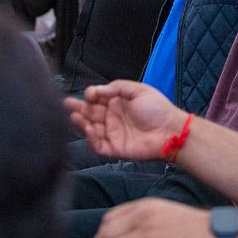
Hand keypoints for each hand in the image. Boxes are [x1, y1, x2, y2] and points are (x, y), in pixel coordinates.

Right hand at [63, 80, 185, 160]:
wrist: (170, 130)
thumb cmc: (157, 108)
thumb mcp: (137, 90)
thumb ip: (116, 88)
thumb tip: (95, 91)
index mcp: (117, 103)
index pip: (97, 99)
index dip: (90, 96)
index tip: (89, 94)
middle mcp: (112, 118)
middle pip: (90, 113)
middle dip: (78, 109)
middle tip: (66, 104)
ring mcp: (112, 133)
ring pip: (90, 129)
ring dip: (81, 123)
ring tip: (75, 116)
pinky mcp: (115, 149)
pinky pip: (98, 145)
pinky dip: (91, 139)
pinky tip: (89, 129)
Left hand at [85, 200, 217, 237]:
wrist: (218, 236)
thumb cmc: (194, 229)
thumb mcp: (165, 213)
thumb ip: (143, 219)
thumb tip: (121, 234)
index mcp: (144, 206)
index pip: (109, 220)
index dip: (97, 237)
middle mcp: (143, 218)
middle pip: (107, 236)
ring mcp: (149, 235)